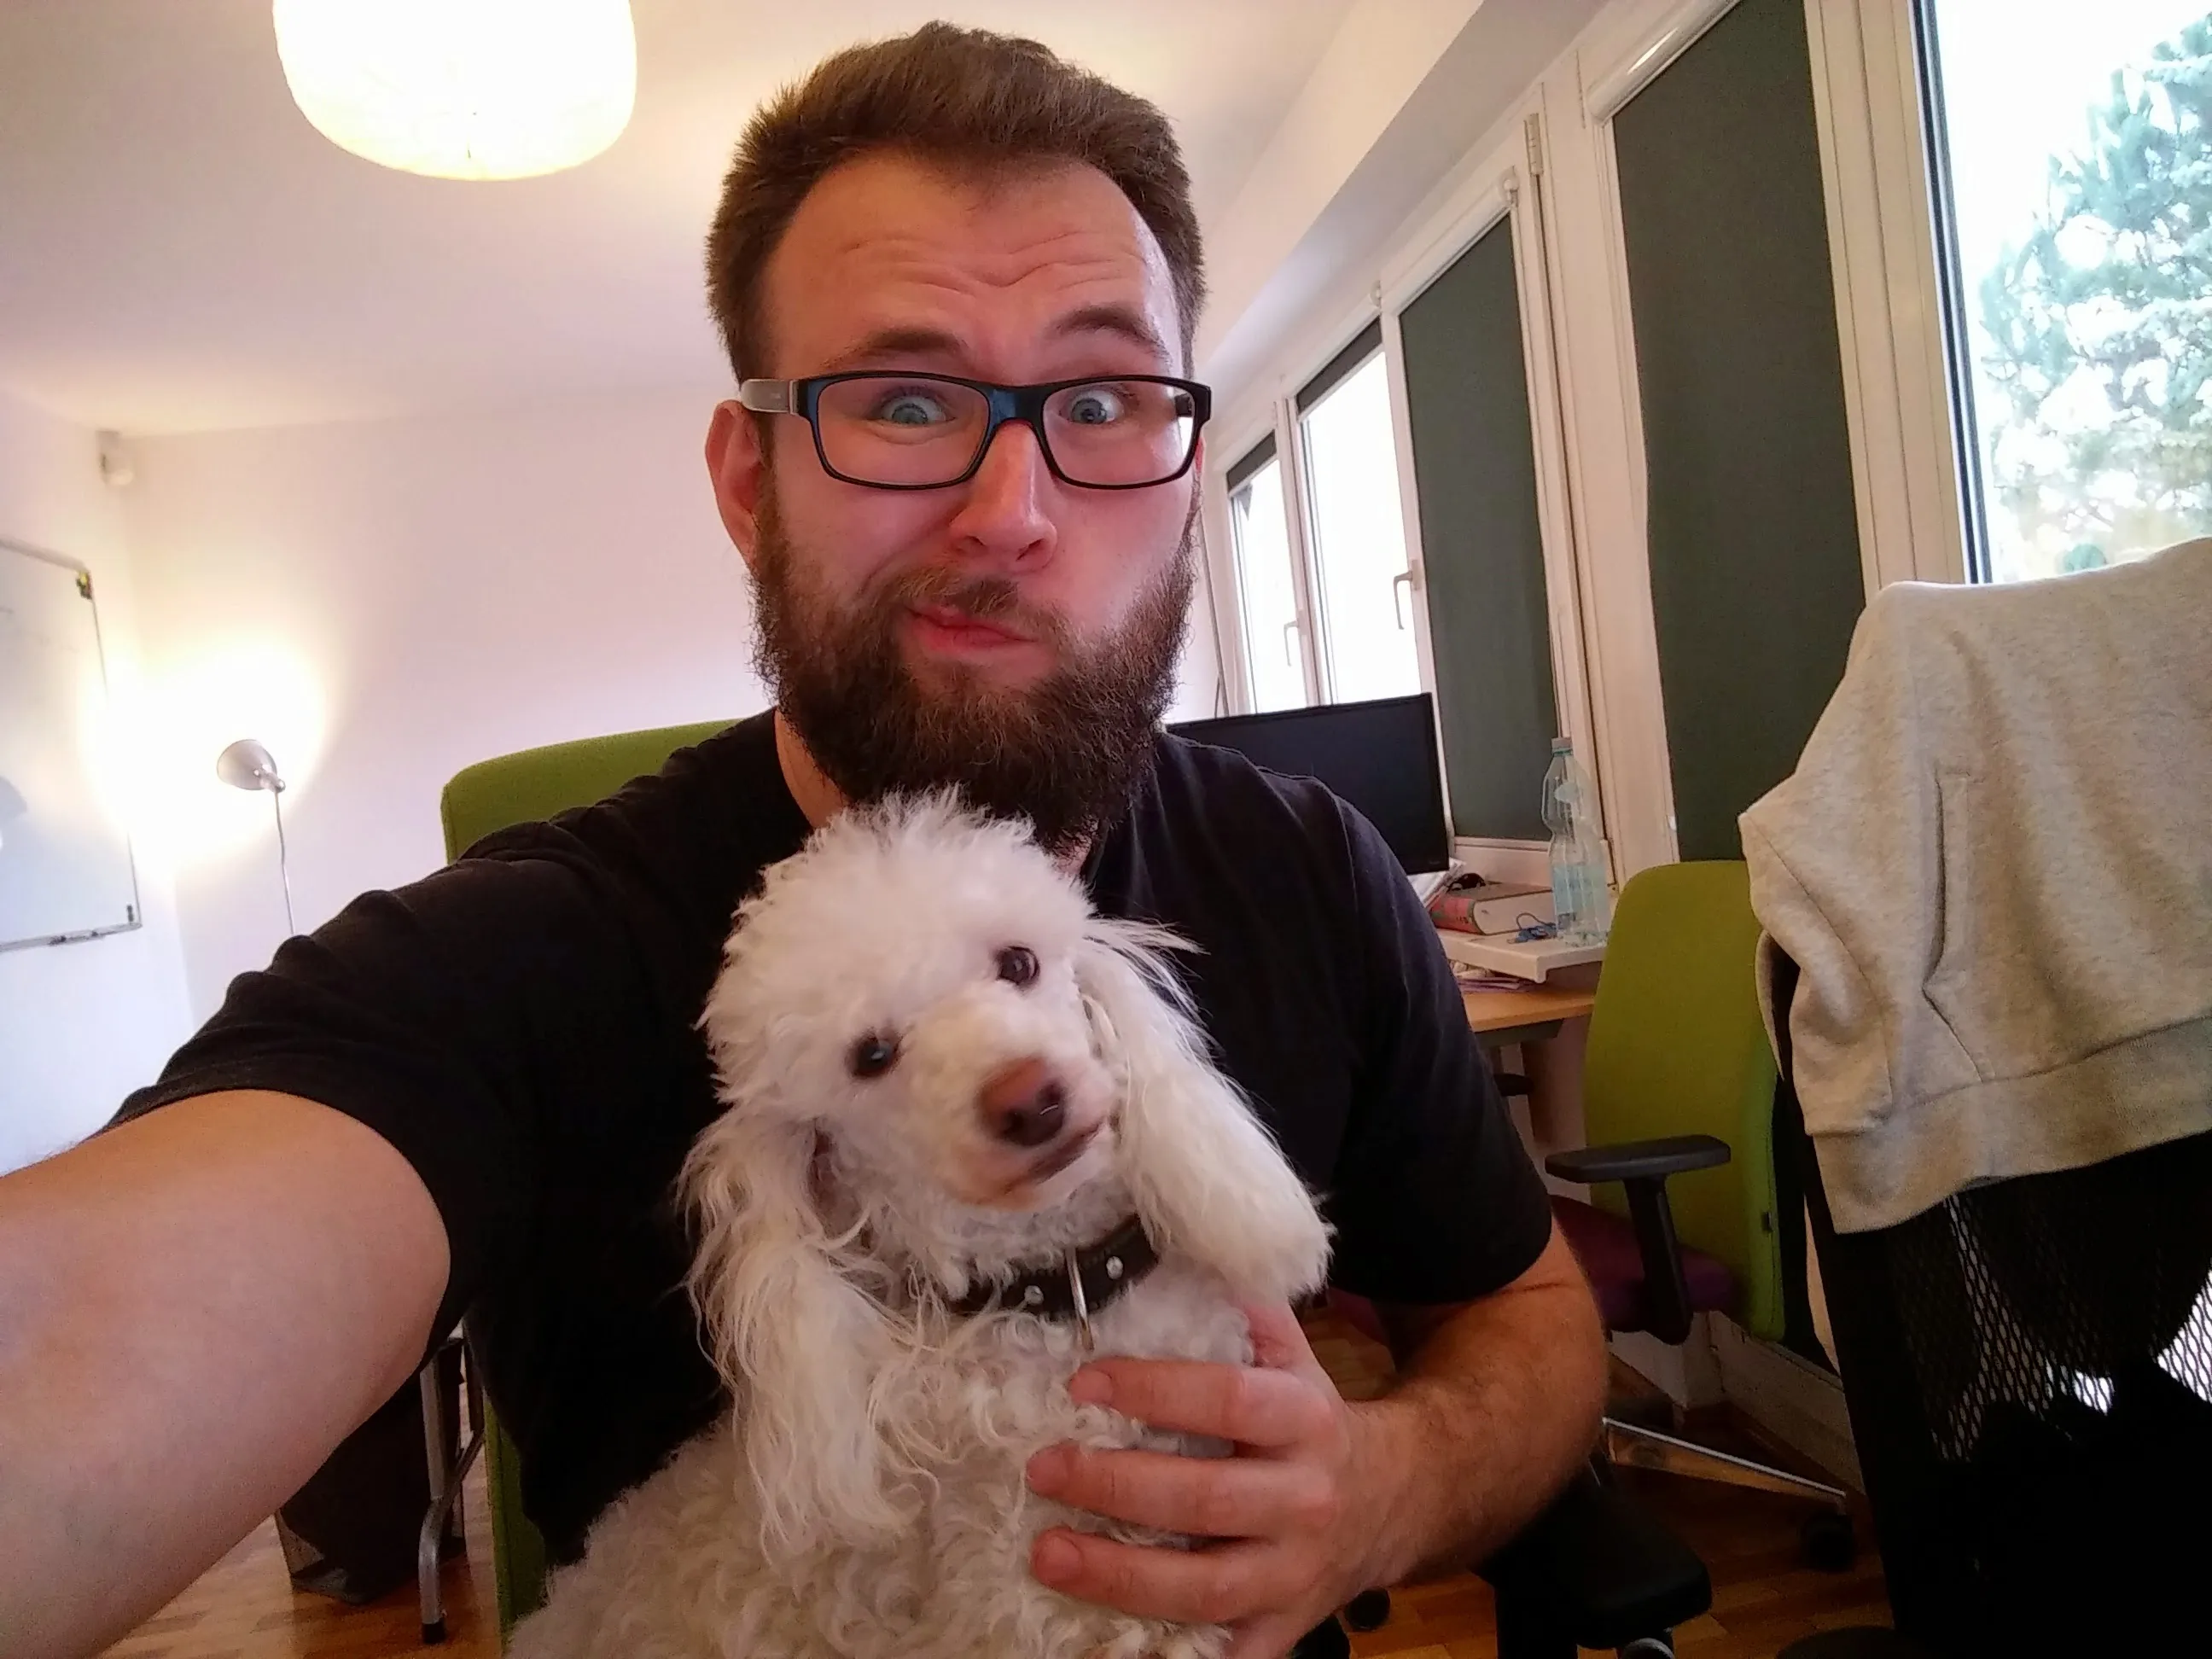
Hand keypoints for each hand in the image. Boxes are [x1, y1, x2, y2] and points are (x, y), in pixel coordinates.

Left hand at [1024, 1301, 1400, 1658]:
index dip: (1154, 1390)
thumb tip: (1179, 1247)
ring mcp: (1295, 1574)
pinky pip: (1226, 1650)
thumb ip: (1242, 1309)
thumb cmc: (1313, 1419)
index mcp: (1305, 1418)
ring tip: (1046, 1552)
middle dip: (1115, 1485)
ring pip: (1206, 1586)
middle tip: (1044, 1468)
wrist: (1396, 1501)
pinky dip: (1169, 1651)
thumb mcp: (1293, 1355)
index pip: (1227, 1400)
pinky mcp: (1283, 1630)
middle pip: (1205, 1498)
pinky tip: (1099, 1638)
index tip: (1083, 1382)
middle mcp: (1305, 1499)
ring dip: (1118, 1574)